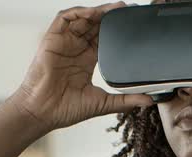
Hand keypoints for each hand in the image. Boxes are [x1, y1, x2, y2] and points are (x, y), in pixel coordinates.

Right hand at [12, 3, 154, 131]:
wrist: (42, 112)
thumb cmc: (66, 109)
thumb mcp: (103, 103)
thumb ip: (125, 100)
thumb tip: (149, 101)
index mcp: (87, 60)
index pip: (105, 38)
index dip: (117, 30)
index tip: (134, 25)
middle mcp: (76, 49)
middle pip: (95, 25)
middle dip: (111, 16)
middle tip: (128, 10)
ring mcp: (64, 42)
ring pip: (82, 18)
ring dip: (98, 11)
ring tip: (115, 8)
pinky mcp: (52, 39)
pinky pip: (64, 18)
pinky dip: (78, 12)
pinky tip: (92, 13)